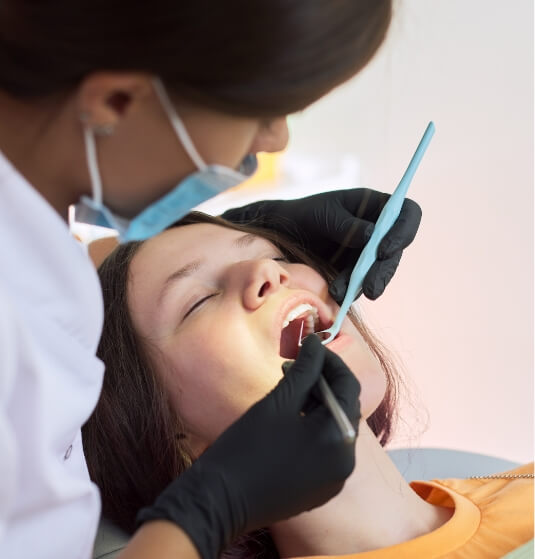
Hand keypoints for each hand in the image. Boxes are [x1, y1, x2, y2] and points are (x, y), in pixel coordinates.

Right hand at [136, 335, 359, 558]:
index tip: (310, 346)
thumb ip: (304, 369)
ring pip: (334, 427)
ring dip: (317, 403)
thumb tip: (317, 343)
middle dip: (323, 381)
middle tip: (295, 365)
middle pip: (343, 407)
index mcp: (340, 437)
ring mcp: (334, 479)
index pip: (348, 386)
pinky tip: (291, 417)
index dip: (331, 361)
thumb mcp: (279, 401)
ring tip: (289, 388)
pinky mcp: (320, 489)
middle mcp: (346, 461)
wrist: (219, 500)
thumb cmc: (247, 447)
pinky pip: (326, 448)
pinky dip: (313, 427)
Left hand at [222, 188, 421, 301]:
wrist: (284, 234)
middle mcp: (379, 230)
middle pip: (396, 249)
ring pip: (381, 271)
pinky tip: (337, 293)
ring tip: (343, 293)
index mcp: (376, 206)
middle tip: (371, 288)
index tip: (383, 250)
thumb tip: (371, 235)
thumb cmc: (305, 214)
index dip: (403, 231)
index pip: (407, 214)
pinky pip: (363, 283)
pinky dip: (351, 290)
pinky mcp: (358, 271)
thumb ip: (345, 224)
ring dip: (366, 284)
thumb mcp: (323, 214)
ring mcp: (370, 252)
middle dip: (384, 270)